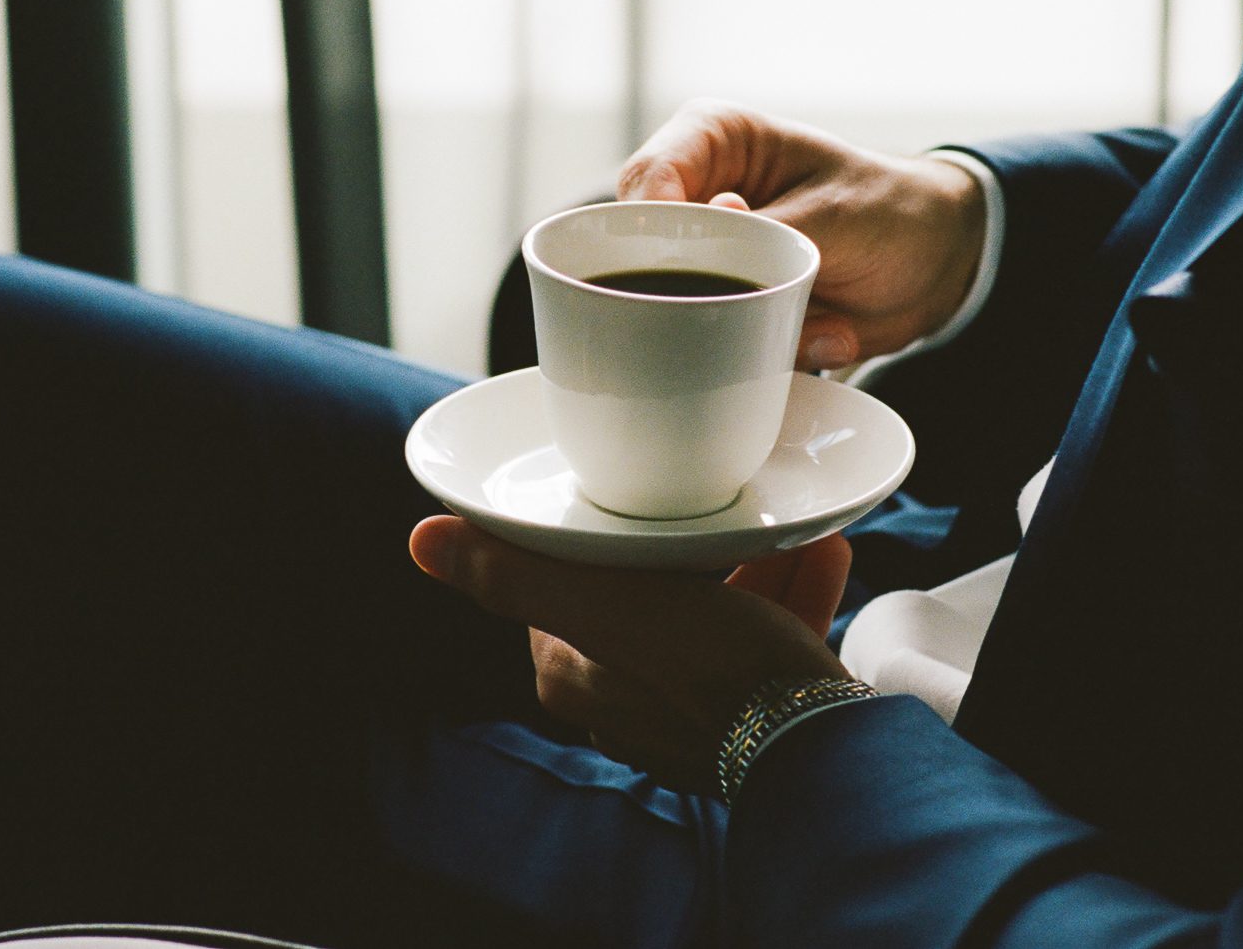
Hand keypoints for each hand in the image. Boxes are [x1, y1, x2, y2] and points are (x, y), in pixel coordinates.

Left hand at [409, 516, 852, 794]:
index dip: (591, 541)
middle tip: (716, 502)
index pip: (560, 588)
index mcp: (577, 677)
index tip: (625, 499)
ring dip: (749, 567)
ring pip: (712, 617)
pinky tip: (820, 552)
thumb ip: (517, 572)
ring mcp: (692, 715)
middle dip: (688, 548)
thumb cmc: (710, 670)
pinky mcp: (755, 718)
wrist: (817, 743)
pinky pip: (766, 642)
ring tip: (779, 521)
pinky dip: (789, 597)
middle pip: (645, 598)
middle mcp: (627, 703)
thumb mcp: (609, 603)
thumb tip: (422, 540)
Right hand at [619, 102, 984, 369]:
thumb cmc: (890, 210)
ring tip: (819, 315)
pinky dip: (773, 352)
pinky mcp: (724, 308)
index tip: (688, 270)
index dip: (653, 231)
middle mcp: (694, 196)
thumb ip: (760, 236)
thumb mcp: (833, 216)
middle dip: (703, 294)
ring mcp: (705, 258)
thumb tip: (694, 266)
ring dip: (751, 328)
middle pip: (639, 252)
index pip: (646, 181)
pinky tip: (828, 332)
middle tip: (764, 304)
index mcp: (710, 140)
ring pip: (675, 310)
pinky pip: (716, 345)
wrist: (940, 264)